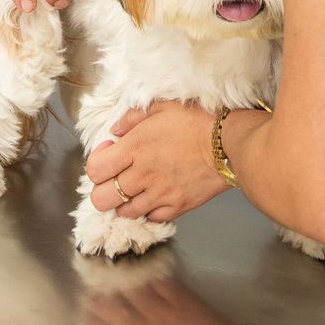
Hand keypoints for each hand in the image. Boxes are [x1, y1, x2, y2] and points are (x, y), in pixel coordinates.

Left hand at [85, 102, 234, 222]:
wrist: (229, 143)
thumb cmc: (198, 121)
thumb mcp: (163, 106)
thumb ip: (133, 117)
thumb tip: (115, 130)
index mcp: (135, 148)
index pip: (95, 169)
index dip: (97, 162)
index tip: (109, 152)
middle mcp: (142, 175)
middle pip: (102, 199)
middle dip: (103, 189)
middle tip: (116, 176)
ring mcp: (159, 195)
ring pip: (124, 212)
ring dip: (124, 201)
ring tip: (136, 187)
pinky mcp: (177, 207)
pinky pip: (151, 218)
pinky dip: (148, 211)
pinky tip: (154, 196)